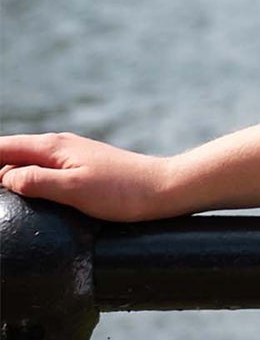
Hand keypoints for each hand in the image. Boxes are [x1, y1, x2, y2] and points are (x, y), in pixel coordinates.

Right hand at [0, 134, 176, 223]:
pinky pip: (42, 169)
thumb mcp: (73, 189)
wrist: (163, 189)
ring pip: (25, 161)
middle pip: (9, 153)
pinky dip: (26, 178)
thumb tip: (5, 177)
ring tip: (5, 191)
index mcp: (52, 147)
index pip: (2, 147)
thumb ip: (36, 181)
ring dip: (8, 174)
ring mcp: (70, 156)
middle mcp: (58, 146)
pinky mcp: (80, 168)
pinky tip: (26, 193)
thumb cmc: (121, 191)